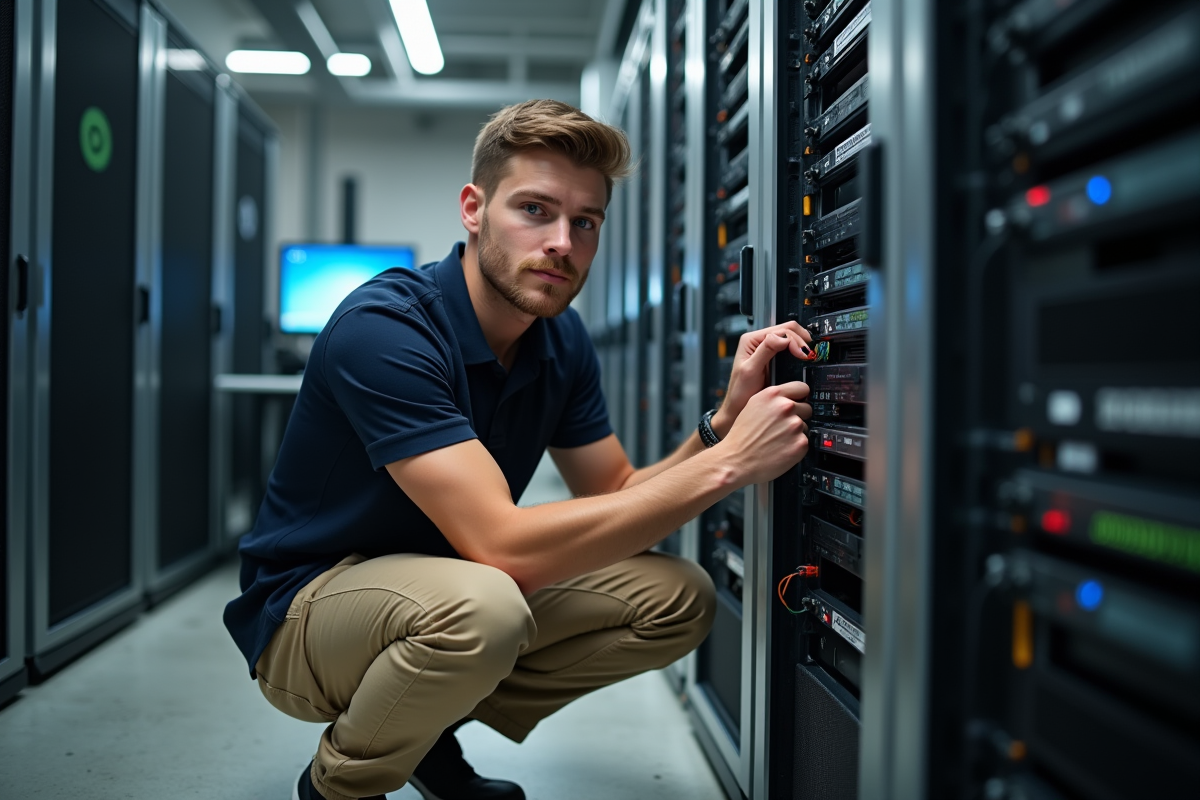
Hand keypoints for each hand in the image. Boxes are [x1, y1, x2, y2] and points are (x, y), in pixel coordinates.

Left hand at [711, 322, 814, 437]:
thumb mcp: (751, 370)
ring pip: (791, 339)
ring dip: (802, 346)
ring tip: (810, 357)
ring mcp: (768, 349)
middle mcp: (759, 341)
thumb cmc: (739, 393)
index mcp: (751, 339)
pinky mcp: (774, 359)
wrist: (737, 408)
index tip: (804, 355)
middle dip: (802, 341)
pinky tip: (804, 359)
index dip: (796, 341)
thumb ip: (765, 351)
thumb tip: (783, 338)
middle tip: (811, 356)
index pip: (781, 330)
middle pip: (788, 331)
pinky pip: (790, 350)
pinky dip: (799, 352)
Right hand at [716, 381, 811, 485]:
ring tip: (777, 440)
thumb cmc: (741, 436)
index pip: (802, 388)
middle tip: (781, 428)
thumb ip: (772, 400)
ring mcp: (794, 425)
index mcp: (772, 395)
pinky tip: (780, 449)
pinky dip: (795, 447)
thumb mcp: (752, 406)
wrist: (736, 460)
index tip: (798, 403)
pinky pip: (804, 442)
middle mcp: (785, 407)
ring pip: (805, 427)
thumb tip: (789, 399)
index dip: (799, 398)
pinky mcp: (801, 443)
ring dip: (795, 433)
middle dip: (798, 417)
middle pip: (807, 408)